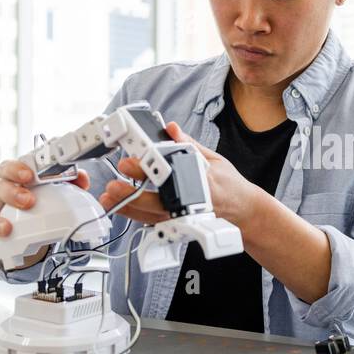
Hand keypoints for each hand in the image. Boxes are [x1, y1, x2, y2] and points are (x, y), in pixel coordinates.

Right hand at [0, 160, 88, 260]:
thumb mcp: (42, 185)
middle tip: (28, 201)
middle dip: (12, 193)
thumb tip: (83, 179)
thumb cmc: (24, 192)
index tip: (29, 176)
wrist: (4, 208)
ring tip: (6, 229)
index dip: (18, 170)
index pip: (10, 166)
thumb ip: (65, 180)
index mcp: (8, 173)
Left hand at [99, 121, 264, 228]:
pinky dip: (136, 214)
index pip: (173, 173)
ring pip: (152, 215)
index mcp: (203, 182)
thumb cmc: (230, 185)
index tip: (134, 158)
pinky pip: (153, 222)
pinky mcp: (178, 225)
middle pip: (159, 200)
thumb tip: (170, 128)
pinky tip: (120, 206)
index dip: (152, 166)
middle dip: (135, 192)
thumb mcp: (215, 159)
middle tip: (116, 181)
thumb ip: (189, 145)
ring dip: (129, 206)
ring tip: (110, 196)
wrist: (244, 212)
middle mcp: (193, 203)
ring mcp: (185, 217)